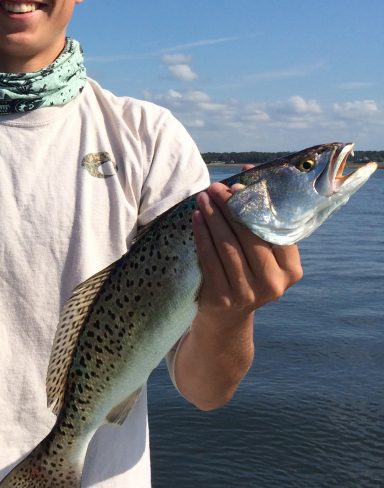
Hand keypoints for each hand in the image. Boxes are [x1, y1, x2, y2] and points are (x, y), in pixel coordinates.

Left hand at [192, 180, 302, 318]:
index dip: (257, 204)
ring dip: (214, 218)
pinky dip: (202, 235)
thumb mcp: (263, 253)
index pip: (276, 231)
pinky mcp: (223, 298)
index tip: (240, 183)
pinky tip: (196, 218)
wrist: (228, 316)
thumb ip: (261, 220)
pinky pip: (209, 259)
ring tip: (203, 198)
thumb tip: (248, 172)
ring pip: (228, 246)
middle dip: (230, 207)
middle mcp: (274, 284)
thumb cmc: (248, 271)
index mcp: (291, 270)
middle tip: (215, 187)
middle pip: (249, 237)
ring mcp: (248, 293)